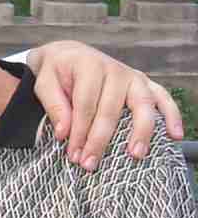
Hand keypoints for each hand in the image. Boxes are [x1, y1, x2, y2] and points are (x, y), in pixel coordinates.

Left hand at [27, 41, 183, 171]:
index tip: (73, 154)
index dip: (79, 132)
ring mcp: (132, 76)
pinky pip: (162, 98)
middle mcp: (114, 70)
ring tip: (135, 154)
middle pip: (111, 110)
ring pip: (142, 104)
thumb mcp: (43, 82)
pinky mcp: (143, 83)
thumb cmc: (55, 71)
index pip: (85, 105)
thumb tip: (63, 133)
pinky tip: (174, 135)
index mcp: (88, 66)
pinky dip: (172, 115)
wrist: (68, 54)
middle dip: (100, 140)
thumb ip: (53, 105)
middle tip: (90, 164)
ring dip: (140, 131)